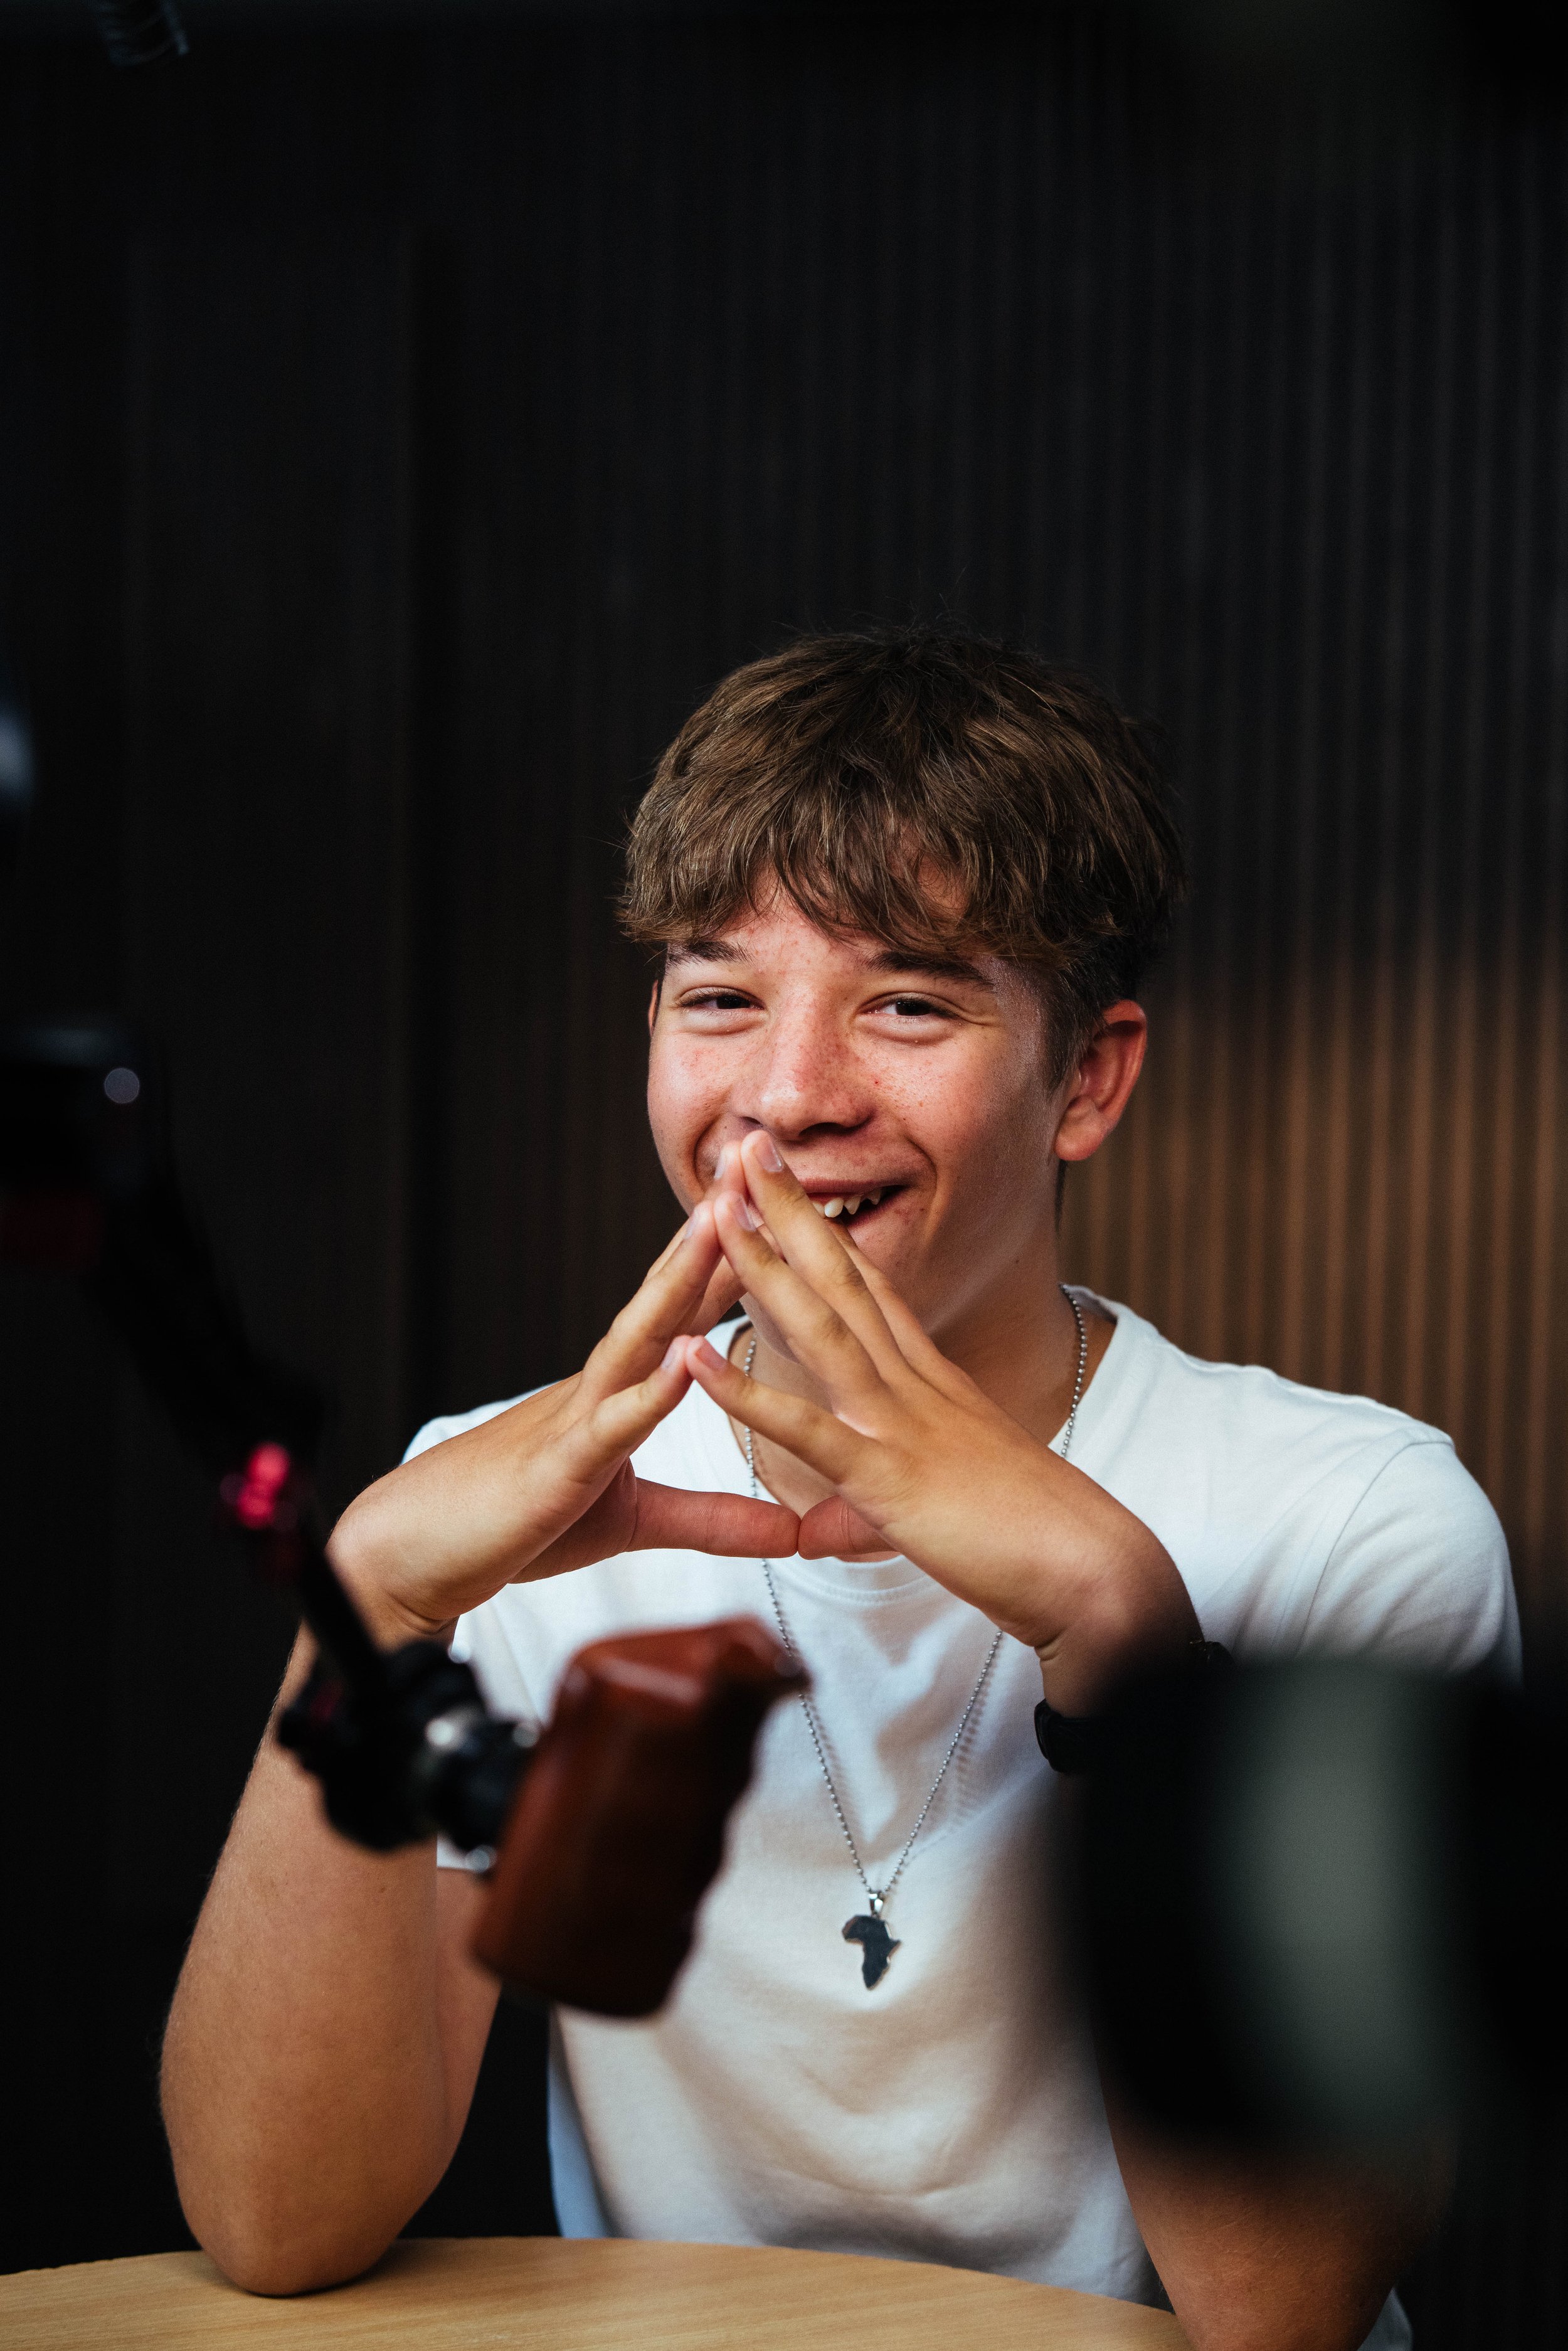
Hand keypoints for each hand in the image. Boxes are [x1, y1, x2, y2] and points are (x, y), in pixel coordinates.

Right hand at [329, 1204, 798, 1644]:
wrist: (421, 1551)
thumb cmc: (520, 1520)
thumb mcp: (636, 1521)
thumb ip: (714, 1519)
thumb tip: (792, 1531)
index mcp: (622, 1387)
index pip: (686, 1307)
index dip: (735, 1255)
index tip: (781, 1198)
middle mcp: (602, 1384)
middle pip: (666, 1295)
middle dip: (712, 1230)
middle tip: (753, 1161)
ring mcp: (578, 1418)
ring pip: (636, 1338)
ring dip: (679, 1281)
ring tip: (721, 1224)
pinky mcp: (559, 1469)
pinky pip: (609, 1426)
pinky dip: (648, 1394)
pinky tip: (683, 1362)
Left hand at [680, 1131, 1197, 1710]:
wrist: (1093, 1572)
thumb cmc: (1032, 1539)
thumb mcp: (948, 1497)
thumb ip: (883, 1493)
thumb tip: (832, 1521)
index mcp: (931, 1381)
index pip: (868, 1288)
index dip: (823, 1231)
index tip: (787, 1182)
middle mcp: (914, 1384)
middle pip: (843, 1279)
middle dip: (792, 1210)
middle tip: (747, 1145)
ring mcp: (899, 1423)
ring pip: (820, 1326)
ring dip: (764, 1265)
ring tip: (716, 1209)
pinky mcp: (887, 1477)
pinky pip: (804, 1427)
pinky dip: (746, 1392)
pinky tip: (695, 1355)